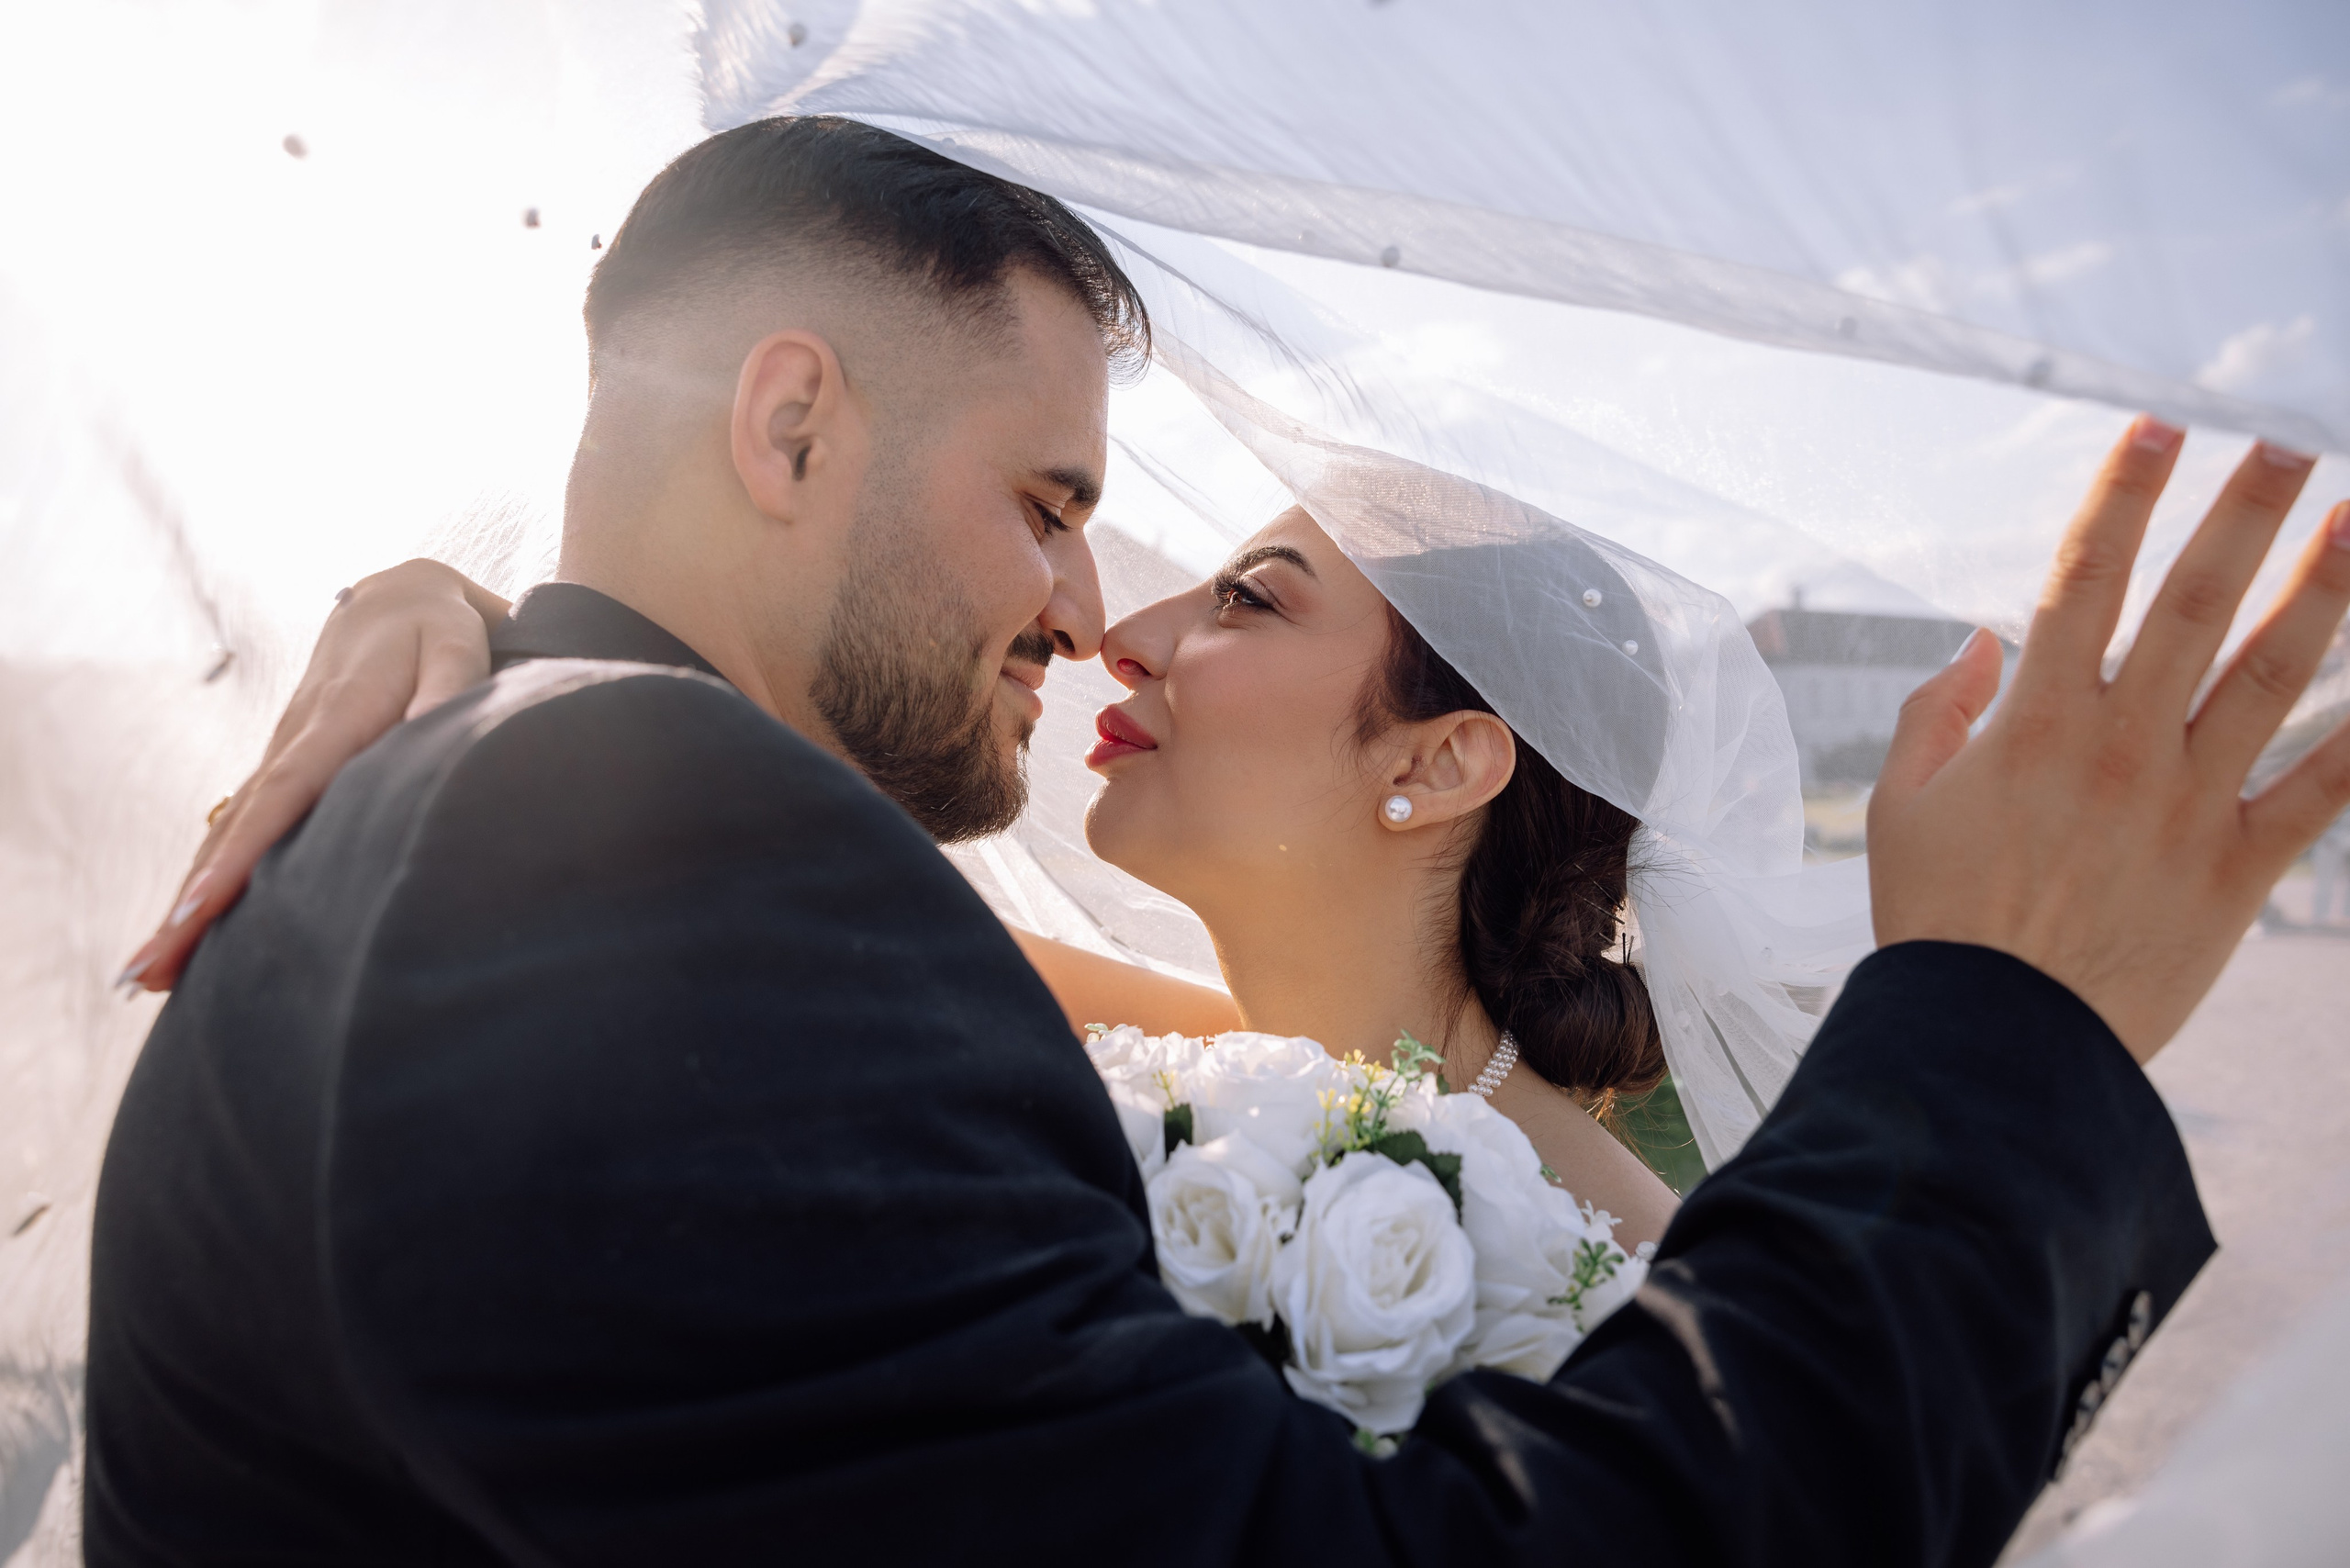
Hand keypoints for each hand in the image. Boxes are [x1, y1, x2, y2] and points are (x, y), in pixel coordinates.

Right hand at [119, 559, 507, 993]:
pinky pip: (241, 827)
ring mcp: (282, 755)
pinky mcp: (284, 767)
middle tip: (150, 971)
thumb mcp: (457, 649)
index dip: (243, 854)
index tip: (201, 909)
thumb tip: (431, 734)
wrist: (400, 594)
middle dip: (192, 903)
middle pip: (237, 831)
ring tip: (150, 971)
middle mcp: (294, 743)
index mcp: (336, 720)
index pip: (283, 796)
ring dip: (189, 901)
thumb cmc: (440, 630)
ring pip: (228, 834)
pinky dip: (211, 874)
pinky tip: (187, 927)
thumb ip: (448, 691)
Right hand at [1870, 419, 2349, 1062]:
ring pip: (2268, 679)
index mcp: (2033, 722)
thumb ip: (1936, 713)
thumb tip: (1983, 639)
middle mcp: (2118, 746)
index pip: (2084, 579)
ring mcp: (2184, 806)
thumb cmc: (1935, 921)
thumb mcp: (1900, 808)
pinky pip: (2319, 796)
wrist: (1991, 1039)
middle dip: (2242, 516)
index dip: (2122, 496)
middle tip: (2288, 444)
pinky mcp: (2234, 872)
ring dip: (2323, 594)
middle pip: (2191, 606)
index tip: (2159, 425)